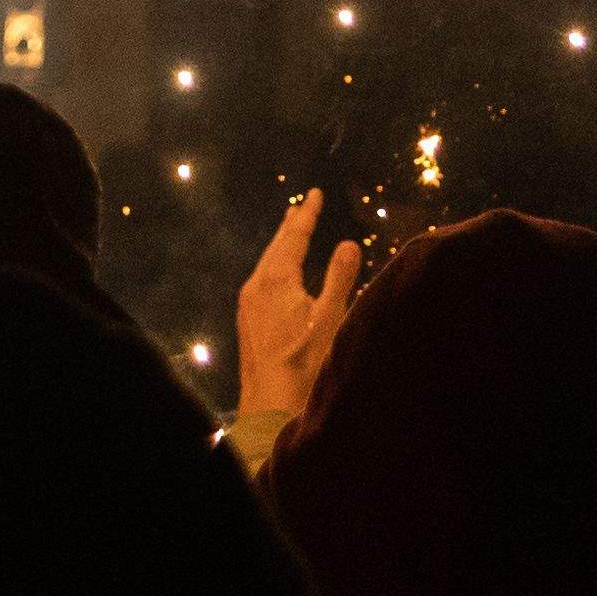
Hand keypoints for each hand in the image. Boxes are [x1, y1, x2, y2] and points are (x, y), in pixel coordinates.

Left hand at [237, 190, 363, 413]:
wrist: (269, 402)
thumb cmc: (304, 363)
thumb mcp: (330, 318)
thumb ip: (339, 278)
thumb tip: (349, 242)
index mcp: (276, 279)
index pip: (294, 236)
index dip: (307, 214)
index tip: (315, 194)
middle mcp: (256, 285)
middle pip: (276, 245)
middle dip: (292, 224)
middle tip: (303, 205)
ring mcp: (248, 302)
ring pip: (266, 262)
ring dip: (281, 244)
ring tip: (291, 230)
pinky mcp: (247, 318)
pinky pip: (261, 278)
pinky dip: (274, 264)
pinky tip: (279, 273)